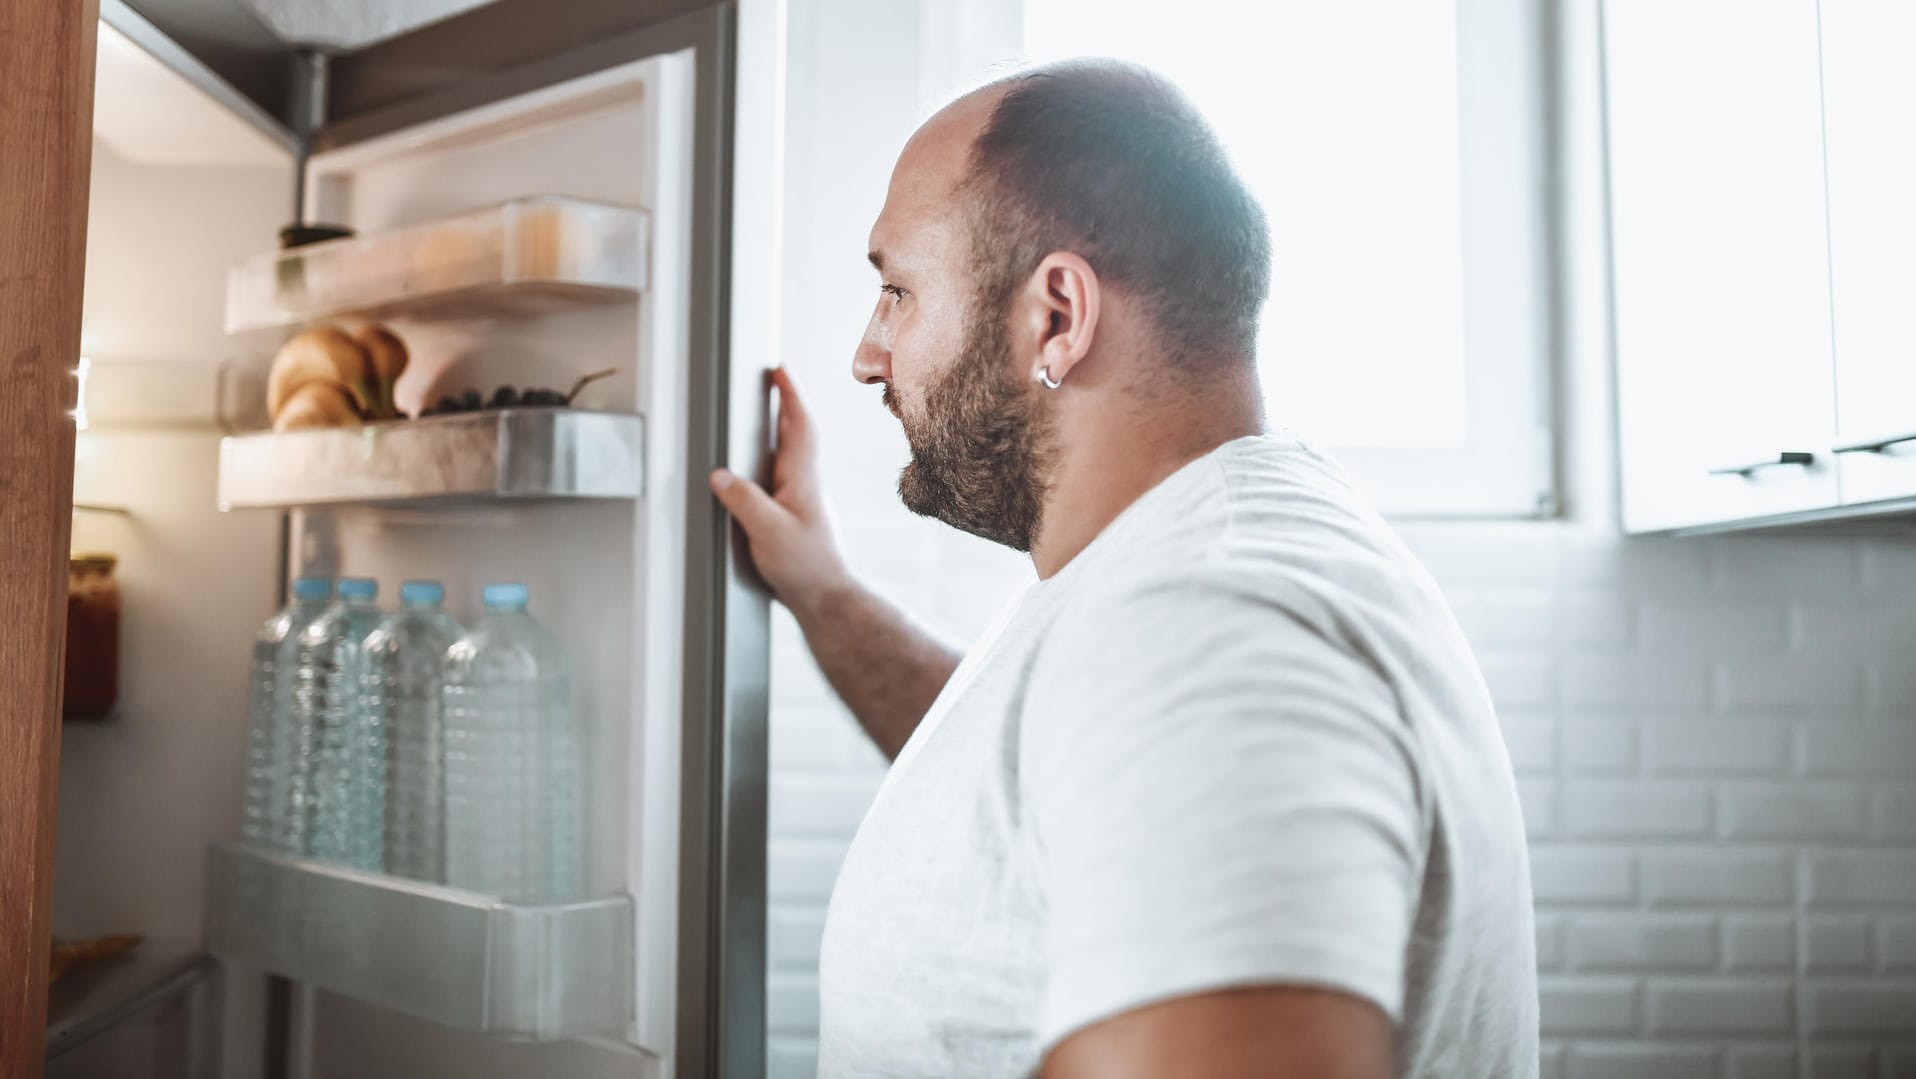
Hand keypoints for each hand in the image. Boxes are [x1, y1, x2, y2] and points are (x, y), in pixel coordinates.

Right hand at [710, 367, 852, 616]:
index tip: (780, 368)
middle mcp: (806, 483)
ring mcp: (803, 500)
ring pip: (792, 455)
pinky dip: (773, 461)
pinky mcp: (796, 518)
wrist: (827, 599)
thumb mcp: (767, 531)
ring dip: (781, 430)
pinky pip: (783, 478)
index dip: (790, 393)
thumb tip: (719, 475)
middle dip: (785, 403)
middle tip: (771, 380)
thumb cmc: (805, 567)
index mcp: (802, 478)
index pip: (800, 424)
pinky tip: (759, 470)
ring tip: (763, 414)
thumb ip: (743, 500)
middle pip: (797, 433)